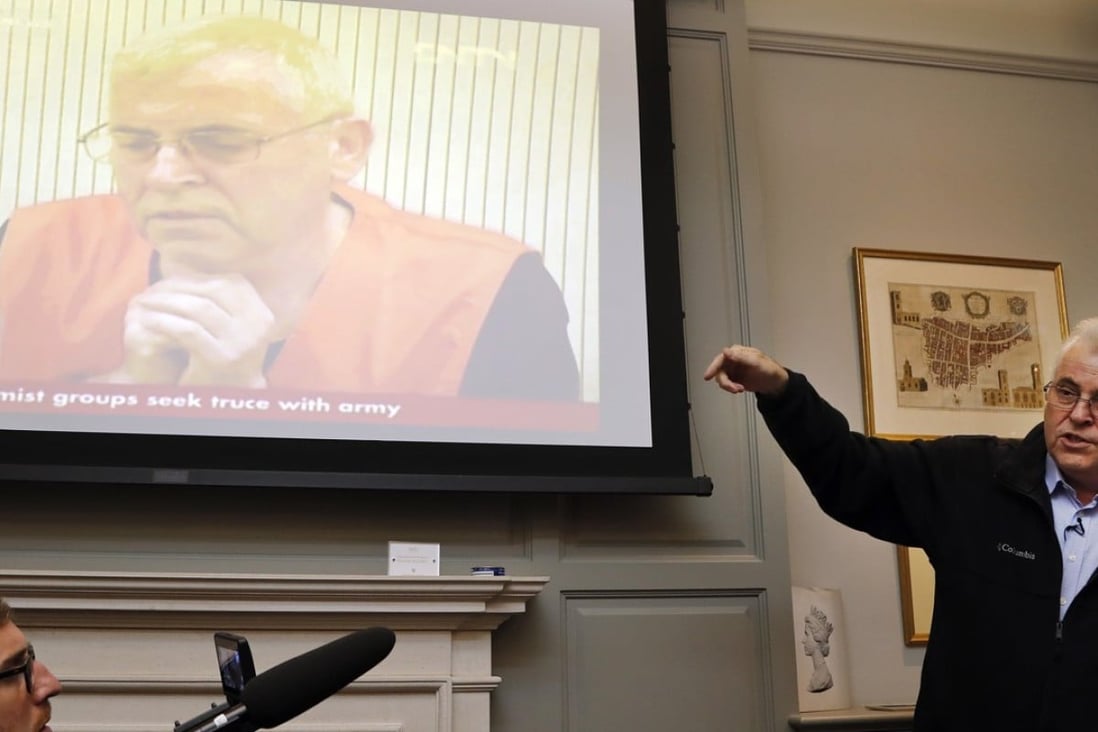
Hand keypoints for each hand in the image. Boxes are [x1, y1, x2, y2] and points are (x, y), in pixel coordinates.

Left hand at [120, 275, 277, 386]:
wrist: (228, 395)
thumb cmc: (223, 353)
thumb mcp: (233, 324)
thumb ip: (222, 299)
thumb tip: (191, 266)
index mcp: (263, 313)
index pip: (230, 282)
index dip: (196, 277)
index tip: (171, 279)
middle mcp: (258, 327)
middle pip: (213, 292)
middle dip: (178, 287)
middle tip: (152, 288)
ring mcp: (242, 343)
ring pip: (198, 308)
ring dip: (166, 302)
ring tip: (144, 301)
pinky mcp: (221, 358)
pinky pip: (187, 331)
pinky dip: (164, 322)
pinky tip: (147, 320)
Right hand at [703, 345, 789, 396]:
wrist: (775, 383)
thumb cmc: (769, 369)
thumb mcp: (756, 362)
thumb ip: (740, 357)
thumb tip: (726, 351)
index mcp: (737, 352)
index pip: (721, 358)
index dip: (713, 367)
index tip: (708, 376)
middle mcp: (733, 360)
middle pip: (719, 371)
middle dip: (725, 382)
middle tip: (733, 388)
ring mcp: (733, 370)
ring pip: (722, 379)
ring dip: (729, 386)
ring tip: (739, 389)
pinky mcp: (734, 379)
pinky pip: (726, 384)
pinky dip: (731, 389)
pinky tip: (740, 389)